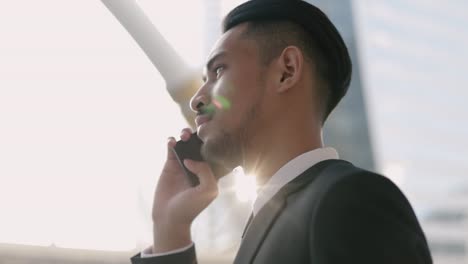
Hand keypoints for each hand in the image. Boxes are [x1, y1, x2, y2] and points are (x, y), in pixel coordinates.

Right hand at [151, 128, 218, 252]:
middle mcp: (198, 165)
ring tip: (184, 136)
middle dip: (200, 132)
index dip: (215, 138)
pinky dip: (171, 141)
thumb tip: (190, 159)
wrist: (170, 217)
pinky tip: (171, 142)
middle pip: (200, 143)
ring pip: (186, 143)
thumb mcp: (208, 190)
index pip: (215, 150)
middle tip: (197, 128)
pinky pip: (171, 148)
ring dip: (185, 134)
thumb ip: (205, 171)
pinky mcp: (170, 165)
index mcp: (211, 171)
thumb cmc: (191, 207)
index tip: (214, 127)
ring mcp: (183, 164)